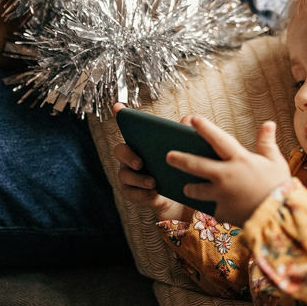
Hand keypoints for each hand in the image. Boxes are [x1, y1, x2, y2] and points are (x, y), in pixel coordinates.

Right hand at [111, 103, 191, 221]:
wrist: (183, 199)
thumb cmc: (180, 171)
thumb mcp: (185, 153)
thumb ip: (183, 136)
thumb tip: (189, 118)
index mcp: (142, 144)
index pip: (129, 128)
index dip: (121, 115)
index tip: (117, 106)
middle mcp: (131, 158)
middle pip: (120, 151)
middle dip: (128, 155)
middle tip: (140, 162)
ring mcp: (130, 176)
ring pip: (124, 175)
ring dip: (138, 178)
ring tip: (153, 182)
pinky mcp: (133, 193)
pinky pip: (131, 193)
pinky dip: (141, 194)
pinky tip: (153, 194)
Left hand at [167, 115, 290, 226]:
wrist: (279, 218)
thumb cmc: (280, 187)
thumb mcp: (276, 162)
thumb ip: (267, 143)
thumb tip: (269, 124)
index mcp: (240, 160)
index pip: (218, 139)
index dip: (205, 128)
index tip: (192, 119)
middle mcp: (226, 175)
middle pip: (196, 165)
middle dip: (180, 159)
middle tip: (168, 156)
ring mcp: (221, 195)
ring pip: (197, 189)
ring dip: (191, 187)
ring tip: (186, 187)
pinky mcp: (221, 212)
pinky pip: (213, 208)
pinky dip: (214, 207)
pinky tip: (213, 208)